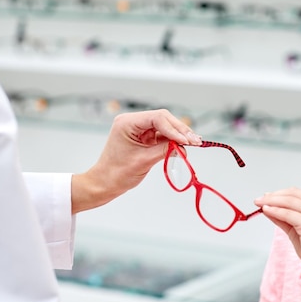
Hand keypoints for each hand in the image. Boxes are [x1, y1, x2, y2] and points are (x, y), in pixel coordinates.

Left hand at [71, 109, 201, 213]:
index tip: (186, 141)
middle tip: (195, 141)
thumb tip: (183, 146)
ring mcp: (139, 129)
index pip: (157, 118)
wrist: (105, 183)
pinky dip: (173, 140)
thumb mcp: (144, 161)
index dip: (174, 129)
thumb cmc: (117, 173)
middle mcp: (133, 122)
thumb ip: (165, 150)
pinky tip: (183, 146)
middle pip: (163, 119)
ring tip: (193, 144)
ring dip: (179, 135)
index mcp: (127, 122)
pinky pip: (162, 135)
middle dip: (180, 130)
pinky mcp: (144, 137)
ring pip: (165, 126)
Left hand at [254, 188, 300, 272]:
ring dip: (271, 201)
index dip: (279, 193)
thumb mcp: (295, 229)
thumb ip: (282, 217)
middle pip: (292, 195)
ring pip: (289, 202)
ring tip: (259, 204)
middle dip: (272, 196)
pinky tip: (266, 211)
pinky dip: (275, 211)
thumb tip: (266, 206)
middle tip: (258, 200)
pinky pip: (288, 214)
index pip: (296, 193)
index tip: (266, 196)